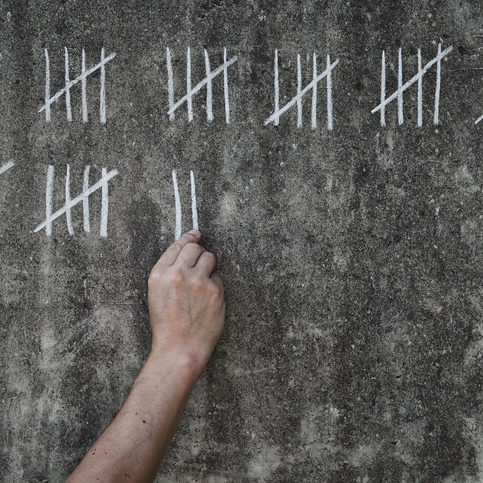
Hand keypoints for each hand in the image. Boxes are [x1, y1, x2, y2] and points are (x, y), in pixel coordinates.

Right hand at [147, 230, 224, 377]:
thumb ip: (168, 272)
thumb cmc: (167, 325)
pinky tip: (207, 299)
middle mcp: (178, 274)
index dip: (188, 238)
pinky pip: (218, 277)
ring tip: (202, 283)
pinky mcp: (215, 290)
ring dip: (208, 265)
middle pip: (195, 248)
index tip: (196, 234)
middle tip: (200, 263)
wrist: (179, 349)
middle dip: (199, 252)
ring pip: (210, 257)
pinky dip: (214, 284)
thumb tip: (187, 249)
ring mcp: (198, 281)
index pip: (177, 246)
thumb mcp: (156, 294)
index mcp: (159, 274)